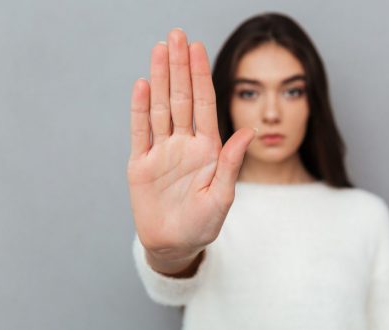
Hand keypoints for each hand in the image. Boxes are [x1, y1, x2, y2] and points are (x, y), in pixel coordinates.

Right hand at [127, 28, 255, 259]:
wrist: (174, 244)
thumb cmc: (202, 225)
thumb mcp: (222, 197)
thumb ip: (231, 163)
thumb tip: (248, 131)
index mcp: (208, 149)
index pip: (204, 104)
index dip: (201, 75)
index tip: (198, 48)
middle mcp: (184, 143)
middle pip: (181, 98)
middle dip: (180, 66)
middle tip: (176, 35)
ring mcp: (161, 151)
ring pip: (161, 107)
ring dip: (160, 78)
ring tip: (160, 49)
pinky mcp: (140, 163)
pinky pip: (140, 131)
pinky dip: (140, 108)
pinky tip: (143, 85)